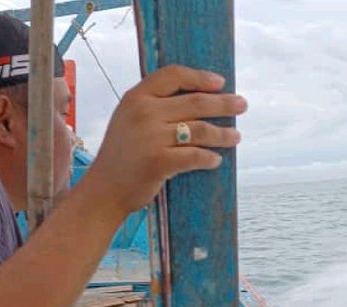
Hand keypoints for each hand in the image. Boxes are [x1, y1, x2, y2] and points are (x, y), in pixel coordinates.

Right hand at [85, 65, 246, 216]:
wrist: (103, 191)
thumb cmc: (120, 158)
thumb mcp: (127, 121)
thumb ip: (151, 107)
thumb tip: (196, 100)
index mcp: (135, 98)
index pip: (173, 76)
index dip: (200, 78)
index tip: (220, 83)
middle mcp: (144, 114)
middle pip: (195, 102)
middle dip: (224, 104)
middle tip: (242, 105)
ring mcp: (151, 138)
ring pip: (200, 130)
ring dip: (223, 134)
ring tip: (236, 137)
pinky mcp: (158, 162)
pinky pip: (195, 156)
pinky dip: (209, 158)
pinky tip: (216, 160)